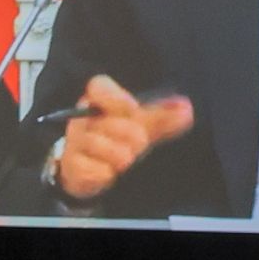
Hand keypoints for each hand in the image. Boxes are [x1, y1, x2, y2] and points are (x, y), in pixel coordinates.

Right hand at [52, 74, 193, 201]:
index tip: (133, 110)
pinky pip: (95, 169)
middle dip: (132, 136)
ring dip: (120, 156)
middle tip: (137, 142)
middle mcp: (82, 118)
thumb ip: (163, 117)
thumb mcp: (141, 126)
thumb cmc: (116, 139)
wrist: (87, 167)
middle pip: (111, 122)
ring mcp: (74, 141)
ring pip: (102, 146)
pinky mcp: (72, 164)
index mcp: (97, 101)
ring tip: (122, 158)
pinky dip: (106, 173)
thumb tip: (186, 107)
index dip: (118, 97)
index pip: (99, 85)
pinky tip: (106, 171)